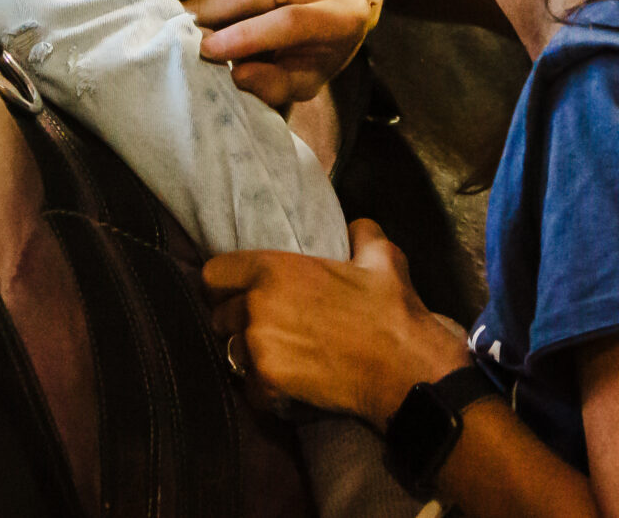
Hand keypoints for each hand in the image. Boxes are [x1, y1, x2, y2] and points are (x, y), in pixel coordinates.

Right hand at [185, 0, 374, 107]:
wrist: (333, 13)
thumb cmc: (311, 54)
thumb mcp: (298, 81)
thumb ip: (272, 85)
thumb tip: (239, 75)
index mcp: (344, 15)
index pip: (289, 22)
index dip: (245, 36)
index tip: (205, 48)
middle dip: (221, 5)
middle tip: (187, 21)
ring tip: (193, 1)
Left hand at [203, 220, 470, 424]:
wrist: (405, 371)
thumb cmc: (392, 310)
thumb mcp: (382, 255)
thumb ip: (359, 233)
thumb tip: (353, 229)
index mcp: (273, 269)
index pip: (213, 274)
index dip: (226, 284)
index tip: (240, 292)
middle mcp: (256, 306)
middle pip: (219, 316)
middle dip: (238, 321)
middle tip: (266, 327)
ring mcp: (258, 348)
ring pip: (231, 352)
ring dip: (249, 354)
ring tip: (277, 356)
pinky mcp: (267, 384)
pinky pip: (248, 387)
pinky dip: (263, 389)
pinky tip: (287, 384)